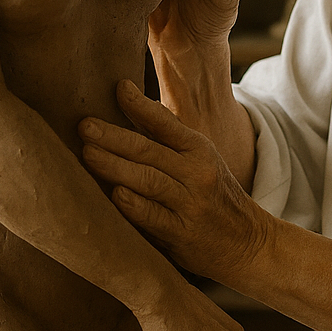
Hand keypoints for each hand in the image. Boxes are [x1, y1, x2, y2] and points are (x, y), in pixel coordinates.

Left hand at [80, 80, 268, 284]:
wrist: (247, 242)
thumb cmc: (213, 195)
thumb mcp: (199, 161)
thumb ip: (165, 137)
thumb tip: (129, 101)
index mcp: (199, 150)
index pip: (166, 123)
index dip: (141, 106)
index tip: (118, 88)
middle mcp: (196, 173)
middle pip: (150, 151)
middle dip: (114, 137)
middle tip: (84, 125)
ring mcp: (189, 204)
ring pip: (149, 180)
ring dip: (116, 166)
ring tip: (88, 154)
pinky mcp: (182, 234)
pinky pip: (155, 218)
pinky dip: (135, 206)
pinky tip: (116, 195)